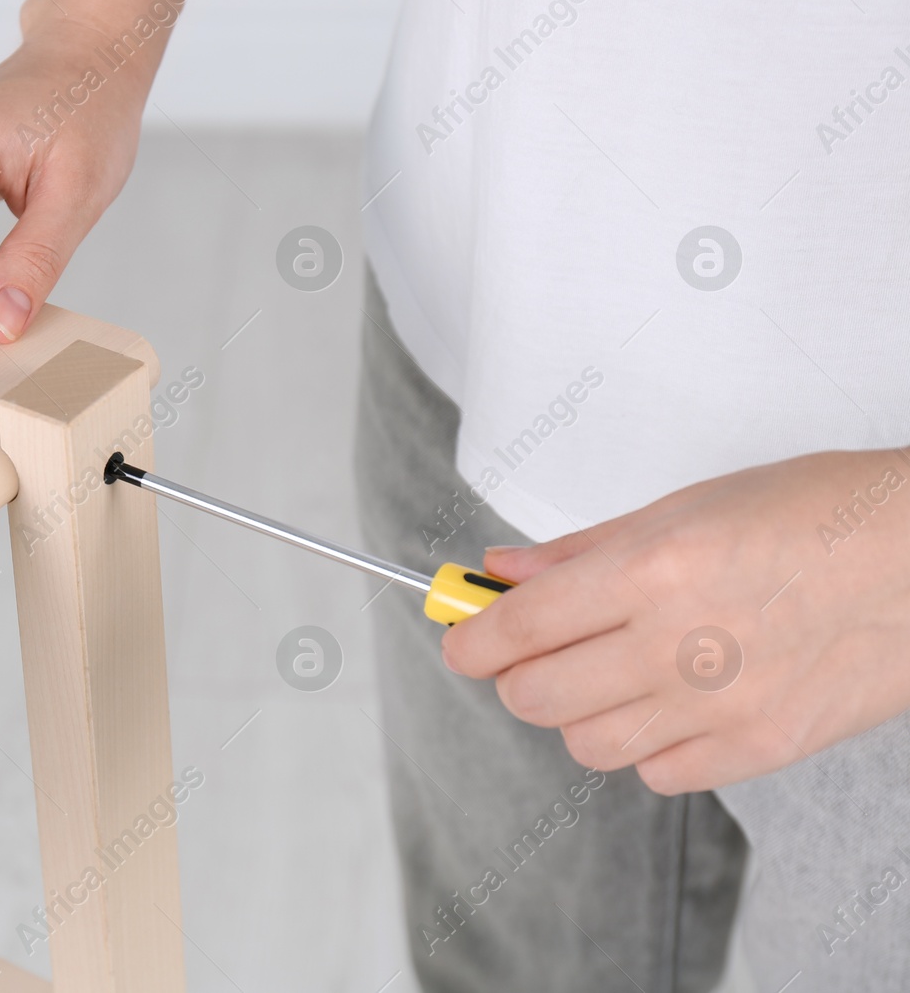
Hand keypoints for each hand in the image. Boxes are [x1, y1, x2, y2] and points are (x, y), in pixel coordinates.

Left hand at [441, 448, 909, 793]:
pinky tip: (666, 702)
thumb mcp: (688, 506)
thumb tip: (502, 572)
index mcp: (651, 572)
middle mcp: (677, 647)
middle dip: (515, 674)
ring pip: (586, 744)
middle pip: (536, 696)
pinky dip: (643, 745)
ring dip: (575, 712)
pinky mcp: (760, 750)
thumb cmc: (820, 514)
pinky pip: (657, 774)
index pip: (517, 629)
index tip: (460, 637)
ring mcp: (721, 708)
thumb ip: (582, 550)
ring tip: (605, 671)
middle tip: (531, 649)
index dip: (470, 639)